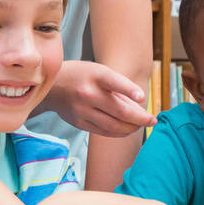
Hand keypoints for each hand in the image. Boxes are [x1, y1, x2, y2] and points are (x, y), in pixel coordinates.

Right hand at [40, 60, 155, 135]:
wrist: (51, 86)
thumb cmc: (81, 76)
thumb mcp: (99, 71)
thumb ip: (118, 86)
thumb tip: (139, 107)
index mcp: (95, 75)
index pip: (113, 82)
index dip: (129, 89)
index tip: (142, 97)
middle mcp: (87, 93)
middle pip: (119, 110)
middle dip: (140, 118)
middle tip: (152, 120)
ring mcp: (81, 110)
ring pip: (113, 125)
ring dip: (131, 128)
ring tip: (141, 126)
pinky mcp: (78, 122)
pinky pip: (103, 131)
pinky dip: (118, 132)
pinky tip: (127, 130)